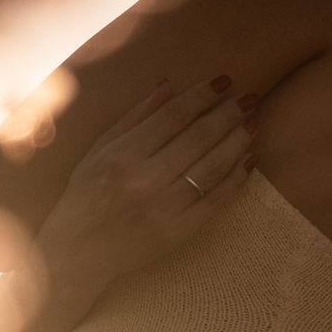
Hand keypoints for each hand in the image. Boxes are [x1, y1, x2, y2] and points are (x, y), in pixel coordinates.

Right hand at [0, 74, 255, 331]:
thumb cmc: (85, 195)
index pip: (173, 116)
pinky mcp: (178, 232)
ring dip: (237, 141)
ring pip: (212, 167)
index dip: (202, 95)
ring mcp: (164, 208)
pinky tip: (250, 159)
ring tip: (253, 123)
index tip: (224, 80)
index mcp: (122, 155)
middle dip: (229, 113)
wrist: (78, 251)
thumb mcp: (99, 150)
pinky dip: (237, 178)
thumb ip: (134, 117)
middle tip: (251, 97)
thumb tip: (168, 84)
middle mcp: (144, 180)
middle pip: (198, 138)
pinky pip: (216, 200)